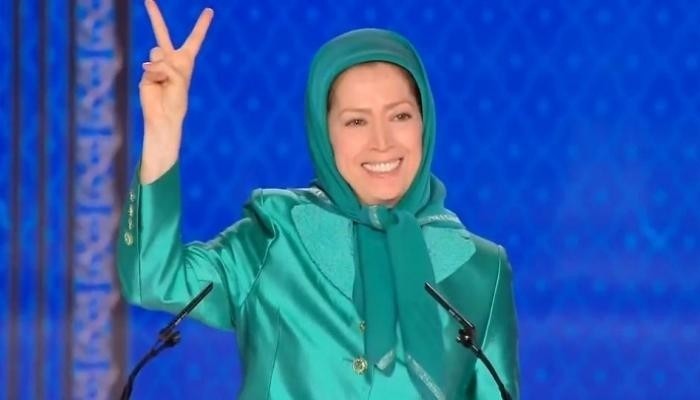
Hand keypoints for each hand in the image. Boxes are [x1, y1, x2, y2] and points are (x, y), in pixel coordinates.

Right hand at [140, 0, 212, 133]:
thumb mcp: (179, 81)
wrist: (164, 116)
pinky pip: (150, 66)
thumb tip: (148, 63)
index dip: (202, 24)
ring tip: (166, 82)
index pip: (195, 39)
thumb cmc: (177, 100)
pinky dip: (155, 75)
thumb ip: (167, 67)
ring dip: (164, 68)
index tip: (210, 10)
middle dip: (154, 16)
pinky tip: (157, 85)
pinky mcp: (145, 72)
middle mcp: (170, 59)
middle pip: (162, 34)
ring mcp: (155, 64)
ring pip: (157, 53)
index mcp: (185, 60)